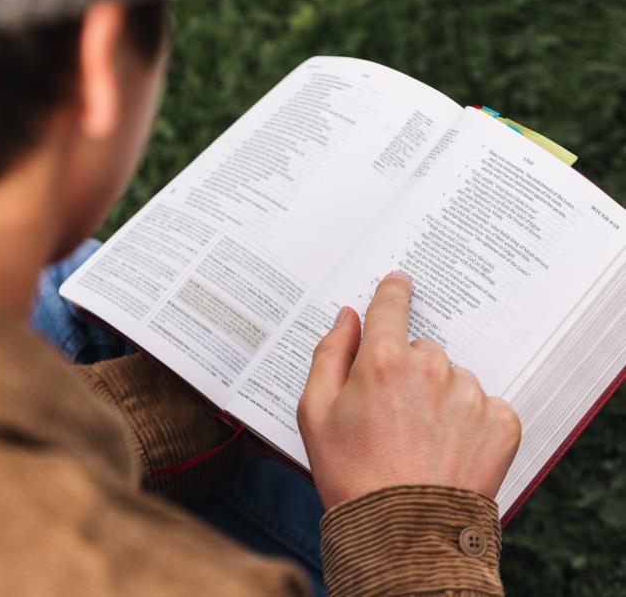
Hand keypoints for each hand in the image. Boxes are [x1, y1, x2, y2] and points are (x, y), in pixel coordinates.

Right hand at [297, 271, 521, 510]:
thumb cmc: (351, 474)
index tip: (399, 281)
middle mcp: (431, 368)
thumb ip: (329, 353)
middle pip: (421, 348)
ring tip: (421, 438)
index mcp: (383, 361)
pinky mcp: (500, 421)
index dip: (393, 292)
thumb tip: (348, 316)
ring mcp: (470, 394)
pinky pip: (483, 402)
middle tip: (393, 412)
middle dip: (408, 369)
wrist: (402, 534)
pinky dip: (470, 418)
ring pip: (452, 376)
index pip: (391, 306)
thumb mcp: (314, 412)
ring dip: (439, 394)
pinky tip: (450, 447)